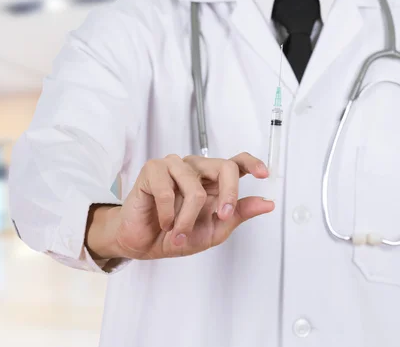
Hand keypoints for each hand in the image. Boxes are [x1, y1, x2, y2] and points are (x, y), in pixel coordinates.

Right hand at [87, 153, 273, 260]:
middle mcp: (195, 169)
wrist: (142, 244)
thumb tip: (266, 204)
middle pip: (224, 167)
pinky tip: (163, 221)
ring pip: (195, 187)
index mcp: (212, 182)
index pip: (236, 162)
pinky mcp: (152, 170)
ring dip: (188, 218)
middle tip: (222, 216)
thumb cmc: (174, 235)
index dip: (252, 163)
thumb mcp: (212, 231)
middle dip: (228, 195)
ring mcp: (173, 166)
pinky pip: (167, 191)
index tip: (264, 174)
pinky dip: (167, 214)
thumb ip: (237, 215)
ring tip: (178, 231)